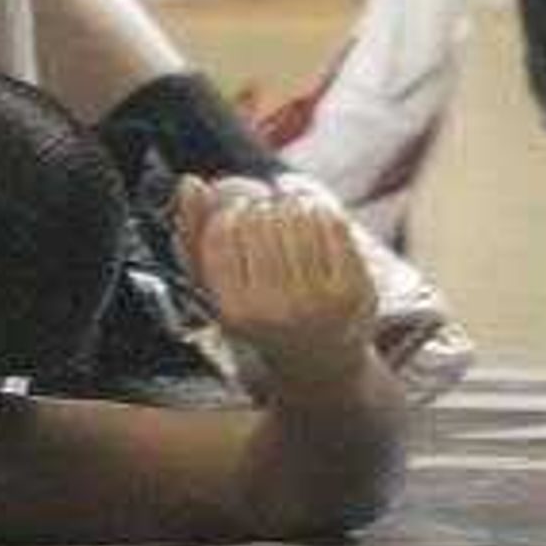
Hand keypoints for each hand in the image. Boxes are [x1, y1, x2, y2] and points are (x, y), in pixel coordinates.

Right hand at [177, 175, 375, 389]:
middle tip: (266, 205)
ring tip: (288, 207)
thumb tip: (192, 183)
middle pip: (260, 221)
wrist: (320, 361)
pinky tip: (312, 211)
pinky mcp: (353, 290)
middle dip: (261, 203)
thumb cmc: (260, 314)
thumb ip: (194, 235)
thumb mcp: (217, 286)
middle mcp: (277, 311)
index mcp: (236, 311)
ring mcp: (319, 301)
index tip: (238, 208)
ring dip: (289, 201)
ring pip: (295, 217)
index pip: (222, 233)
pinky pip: (331, 224)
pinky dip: (318, 207)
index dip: (229, 209)